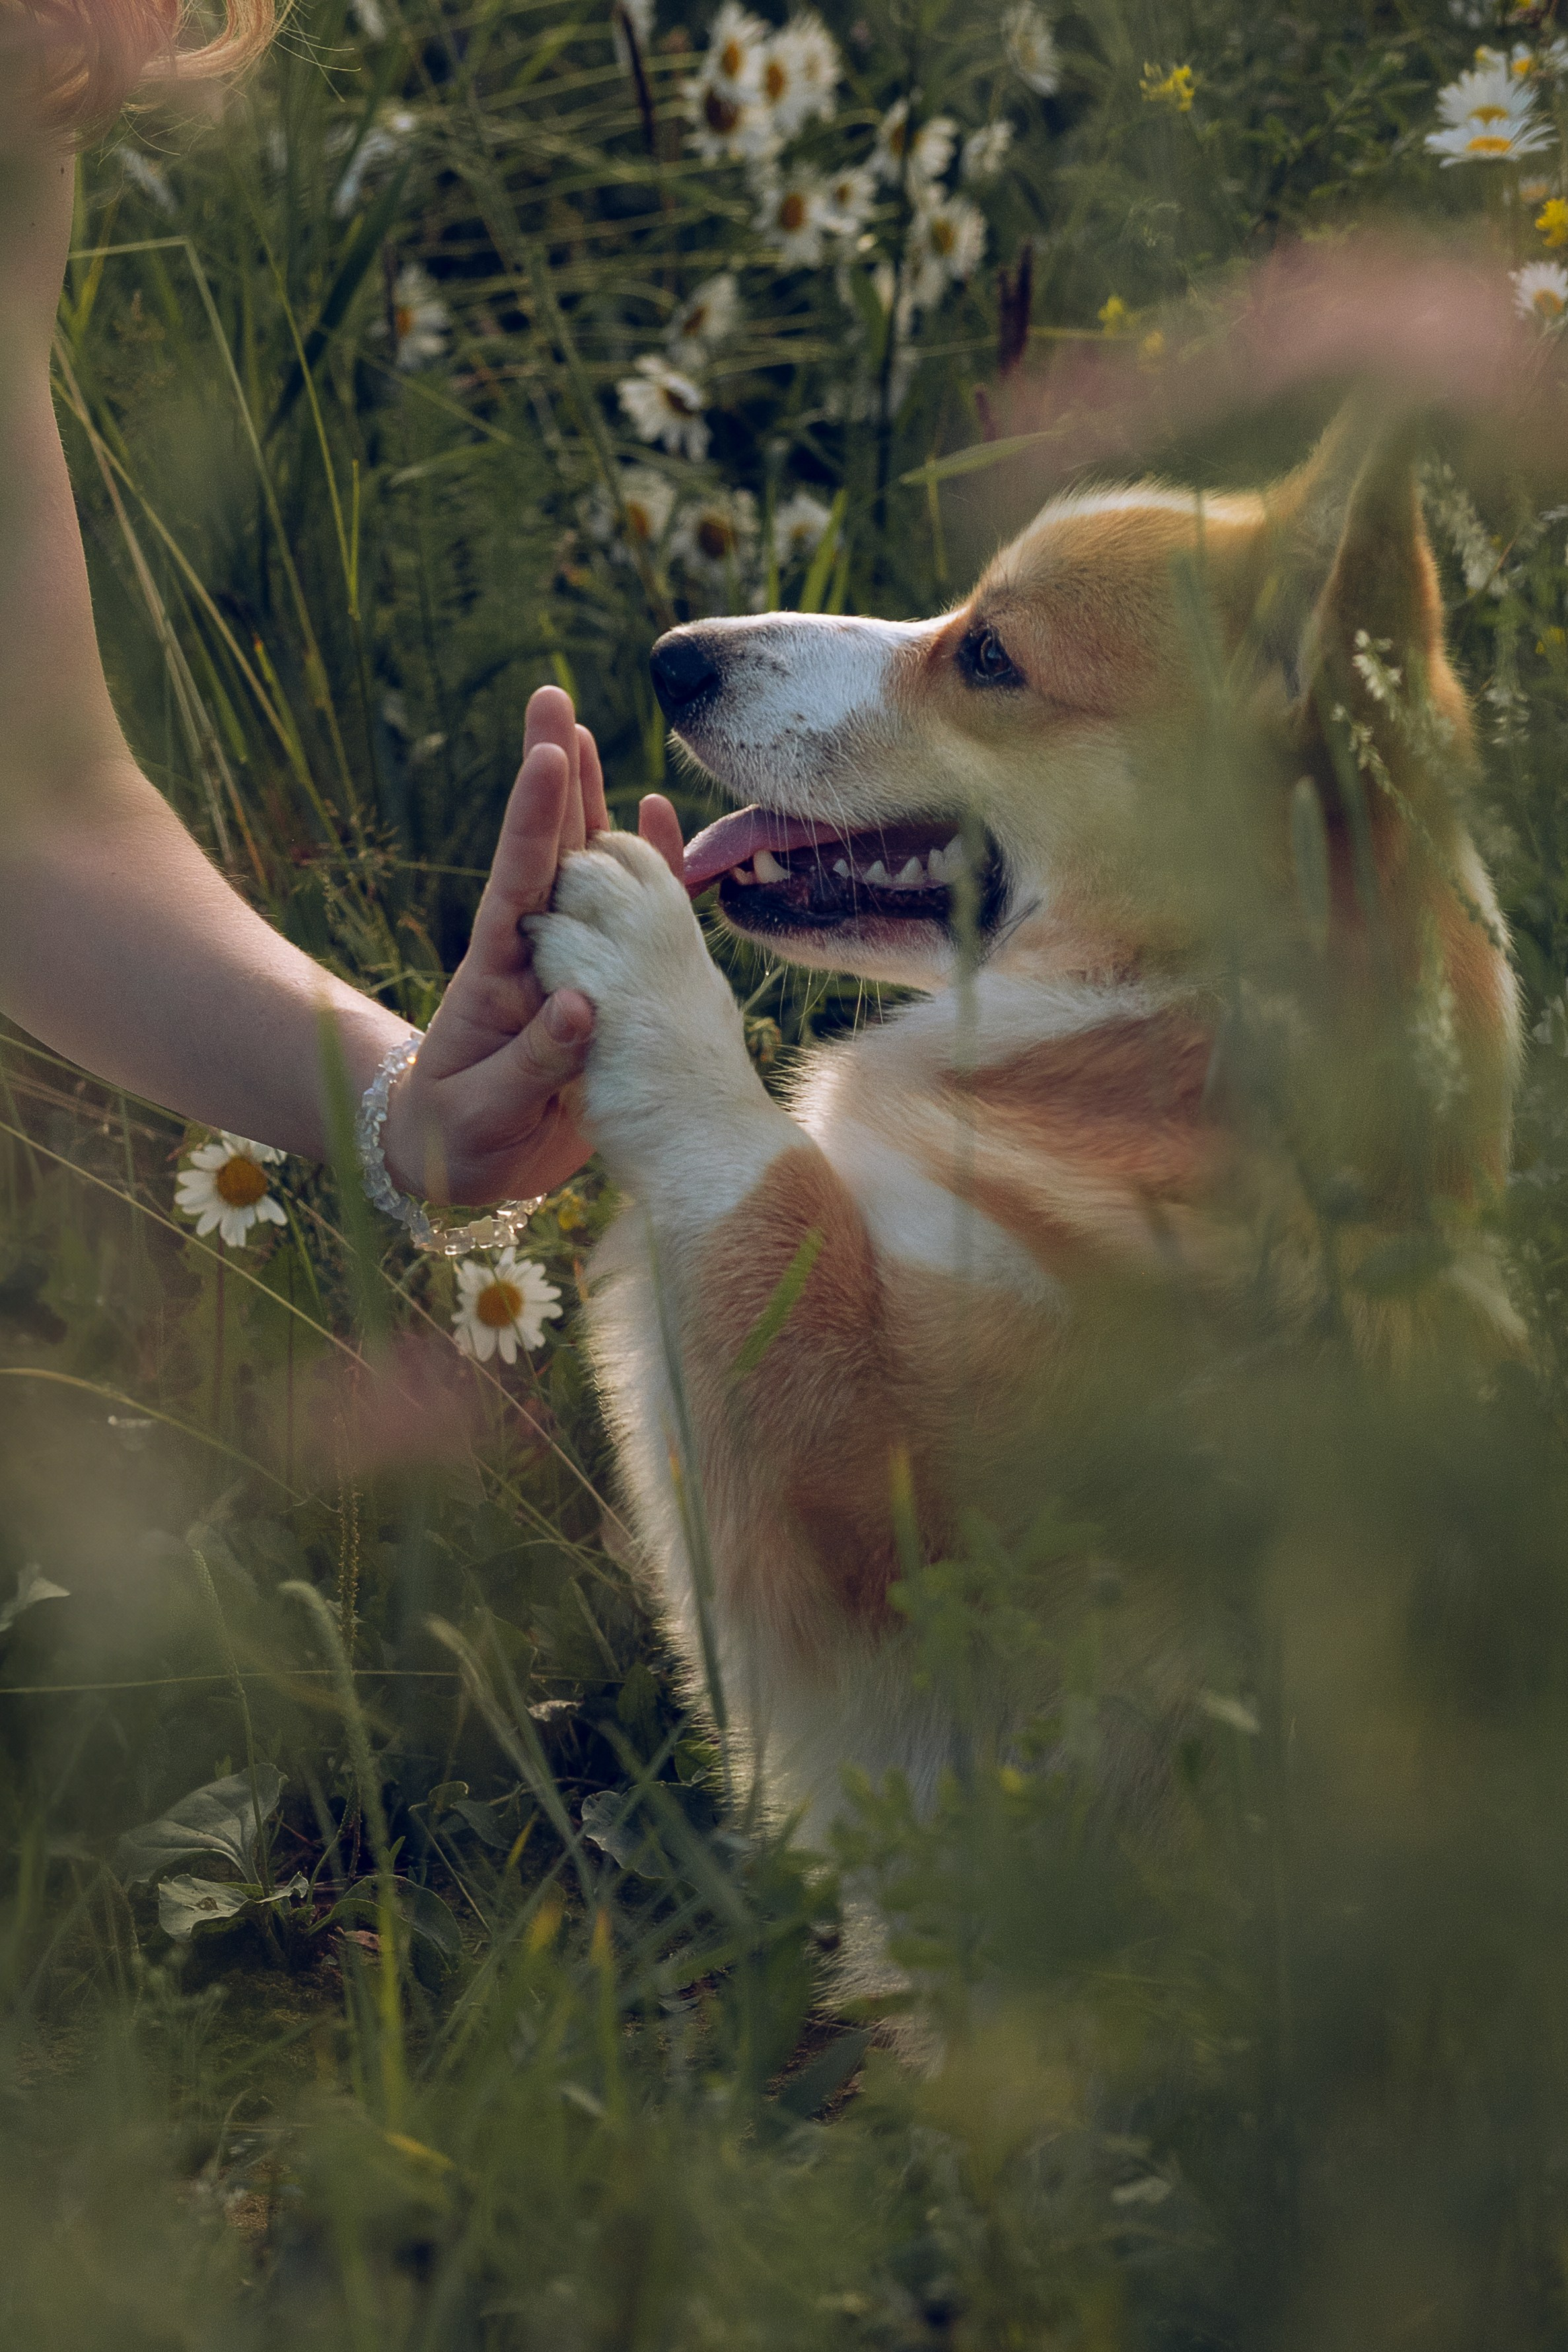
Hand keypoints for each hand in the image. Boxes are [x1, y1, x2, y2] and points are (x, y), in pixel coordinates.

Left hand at [381, 684, 684, 1206]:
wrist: (458, 1170)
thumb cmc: (456, 1143)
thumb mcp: (483, 1114)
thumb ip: (531, 1065)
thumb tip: (580, 1005)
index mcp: (495, 978)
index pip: (517, 885)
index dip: (534, 821)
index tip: (549, 756)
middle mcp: (528, 957)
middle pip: (544, 854)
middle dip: (549, 779)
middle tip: (552, 698)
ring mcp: (558, 966)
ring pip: (579, 875)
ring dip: (585, 807)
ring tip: (587, 733)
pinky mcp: (591, 989)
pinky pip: (623, 923)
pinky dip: (638, 873)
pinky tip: (651, 825)